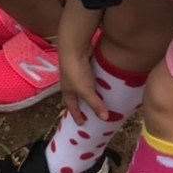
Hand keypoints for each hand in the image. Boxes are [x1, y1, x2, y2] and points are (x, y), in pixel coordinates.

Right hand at [57, 0, 104, 124]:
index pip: (71, 107)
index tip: (82, 124)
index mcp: (68, 92)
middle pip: (74, 97)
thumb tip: (105, 119)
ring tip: (96, 97)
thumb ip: (95, 104)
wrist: (74, 49)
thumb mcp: (86, 91)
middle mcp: (70, 84)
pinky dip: (94, 82)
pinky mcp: (83, 66)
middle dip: (79, 104)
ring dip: (87, 92)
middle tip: (85, 111)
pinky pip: (89, 77)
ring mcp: (76, 74)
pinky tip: (101, 82)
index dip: (77, 116)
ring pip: (82, 86)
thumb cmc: (76, 72)